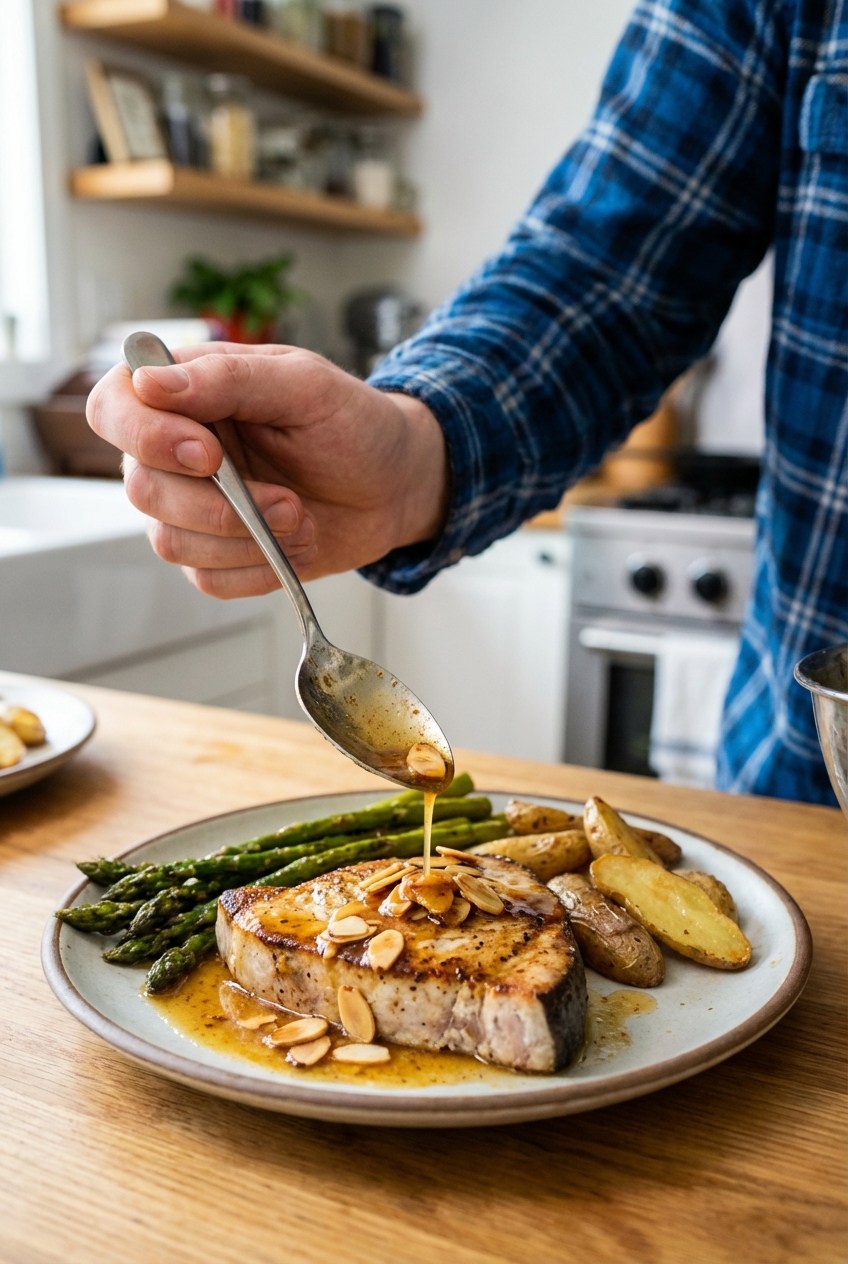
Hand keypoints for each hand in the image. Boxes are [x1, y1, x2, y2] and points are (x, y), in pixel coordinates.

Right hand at [87, 344, 447, 596]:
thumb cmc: (351, 424)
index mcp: (183, 394)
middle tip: (288, 500)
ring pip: (169, 541)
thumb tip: (151, 381)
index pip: (113, 408)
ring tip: (299, 517)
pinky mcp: (215, 556)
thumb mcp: (303, 384)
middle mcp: (171, 452)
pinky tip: (294, 543)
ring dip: (246, 539)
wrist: (393, 485)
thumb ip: (229, 377)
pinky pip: (207, 579)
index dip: (145, 436)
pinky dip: (259, 568)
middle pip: (141, 488)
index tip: (207, 454)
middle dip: (219, 506)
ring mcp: (189, 508)